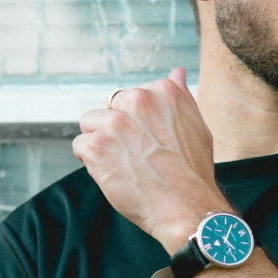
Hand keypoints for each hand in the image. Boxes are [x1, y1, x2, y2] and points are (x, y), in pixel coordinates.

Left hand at [72, 68, 229, 252]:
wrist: (186, 205)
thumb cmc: (194, 169)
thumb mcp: (197, 124)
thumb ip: (180, 96)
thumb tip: (176, 72)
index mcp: (163, 90)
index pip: (133, 96)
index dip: (138, 120)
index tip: (150, 138)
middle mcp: (138, 100)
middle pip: (109, 106)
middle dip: (117, 127)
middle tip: (136, 152)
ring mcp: (115, 122)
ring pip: (90, 123)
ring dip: (101, 141)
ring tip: (123, 162)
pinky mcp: (96, 146)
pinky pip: (80, 145)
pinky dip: (91, 161)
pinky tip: (113, 172)